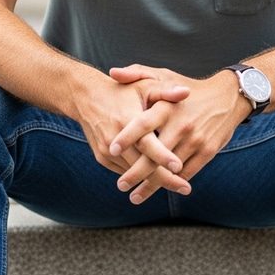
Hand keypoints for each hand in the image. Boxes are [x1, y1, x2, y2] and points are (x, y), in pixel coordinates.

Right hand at [75, 72, 193, 198]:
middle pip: (141, 165)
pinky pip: (125, 171)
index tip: (180, 167)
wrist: (87, 98)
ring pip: (133, 173)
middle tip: (186, 188)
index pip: (146, 143)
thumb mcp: (144, 85)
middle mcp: (115, 139)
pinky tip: (158, 178)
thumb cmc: (122, 91)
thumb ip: (165, 91)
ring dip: (153, 181)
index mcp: (127, 120)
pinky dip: (140, 176)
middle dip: (165, 179)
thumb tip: (187, 93)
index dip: (163, 156)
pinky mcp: (102, 158)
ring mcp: (107, 151)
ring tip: (177, 186)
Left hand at [108, 64, 247, 203]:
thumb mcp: (164, 75)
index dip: (126, 137)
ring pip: (169, 169)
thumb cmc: (189, 87)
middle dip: (135, 172)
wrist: (228, 97)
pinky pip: (186, 172)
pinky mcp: (207, 152)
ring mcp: (195, 140)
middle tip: (121, 184)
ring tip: (135, 196)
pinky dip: (172, 182)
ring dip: (152, 185)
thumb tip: (113, 73)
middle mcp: (181, 124)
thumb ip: (137, 73)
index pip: (143, 123)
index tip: (111, 148)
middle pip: (154, 154)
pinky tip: (159, 189)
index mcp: (168, 106)